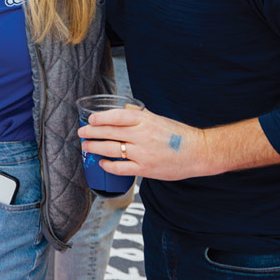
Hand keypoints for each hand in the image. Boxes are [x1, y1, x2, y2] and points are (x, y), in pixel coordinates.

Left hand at [77, 107, 210, 180]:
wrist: (198, 152)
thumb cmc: (178, 135)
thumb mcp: (158, 119)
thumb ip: (138, 116)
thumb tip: (122, 111)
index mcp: (145, 121)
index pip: (116, 117)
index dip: (100, 118)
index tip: (90, 119)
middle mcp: (142, 136)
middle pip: (110, 133)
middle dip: (92, 133)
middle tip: (81, 133)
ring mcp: (143, 153)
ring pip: (112, 150)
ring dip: (96, 148)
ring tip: (86, 146)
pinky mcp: (146, 169)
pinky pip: (121, 168)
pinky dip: (109, 165)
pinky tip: (102, 163)